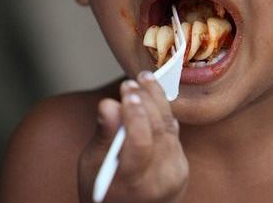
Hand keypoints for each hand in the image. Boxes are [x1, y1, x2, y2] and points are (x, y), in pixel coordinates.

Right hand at [78, 71, 188, 202]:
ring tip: (145, 80)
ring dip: (158, 100)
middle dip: (146, 100)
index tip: (125, 91)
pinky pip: (173, 134)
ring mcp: (175, 173)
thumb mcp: (91, 168)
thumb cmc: (103, 192)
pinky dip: (163, 113)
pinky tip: (154, 96)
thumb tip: (108, 105)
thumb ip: (103, 136)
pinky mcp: (181, 166)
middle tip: (132, 81)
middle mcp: (160, 179)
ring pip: (169, 128)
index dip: (134, 113)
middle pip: (158, 130)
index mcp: (133, 182)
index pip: (140, 141)